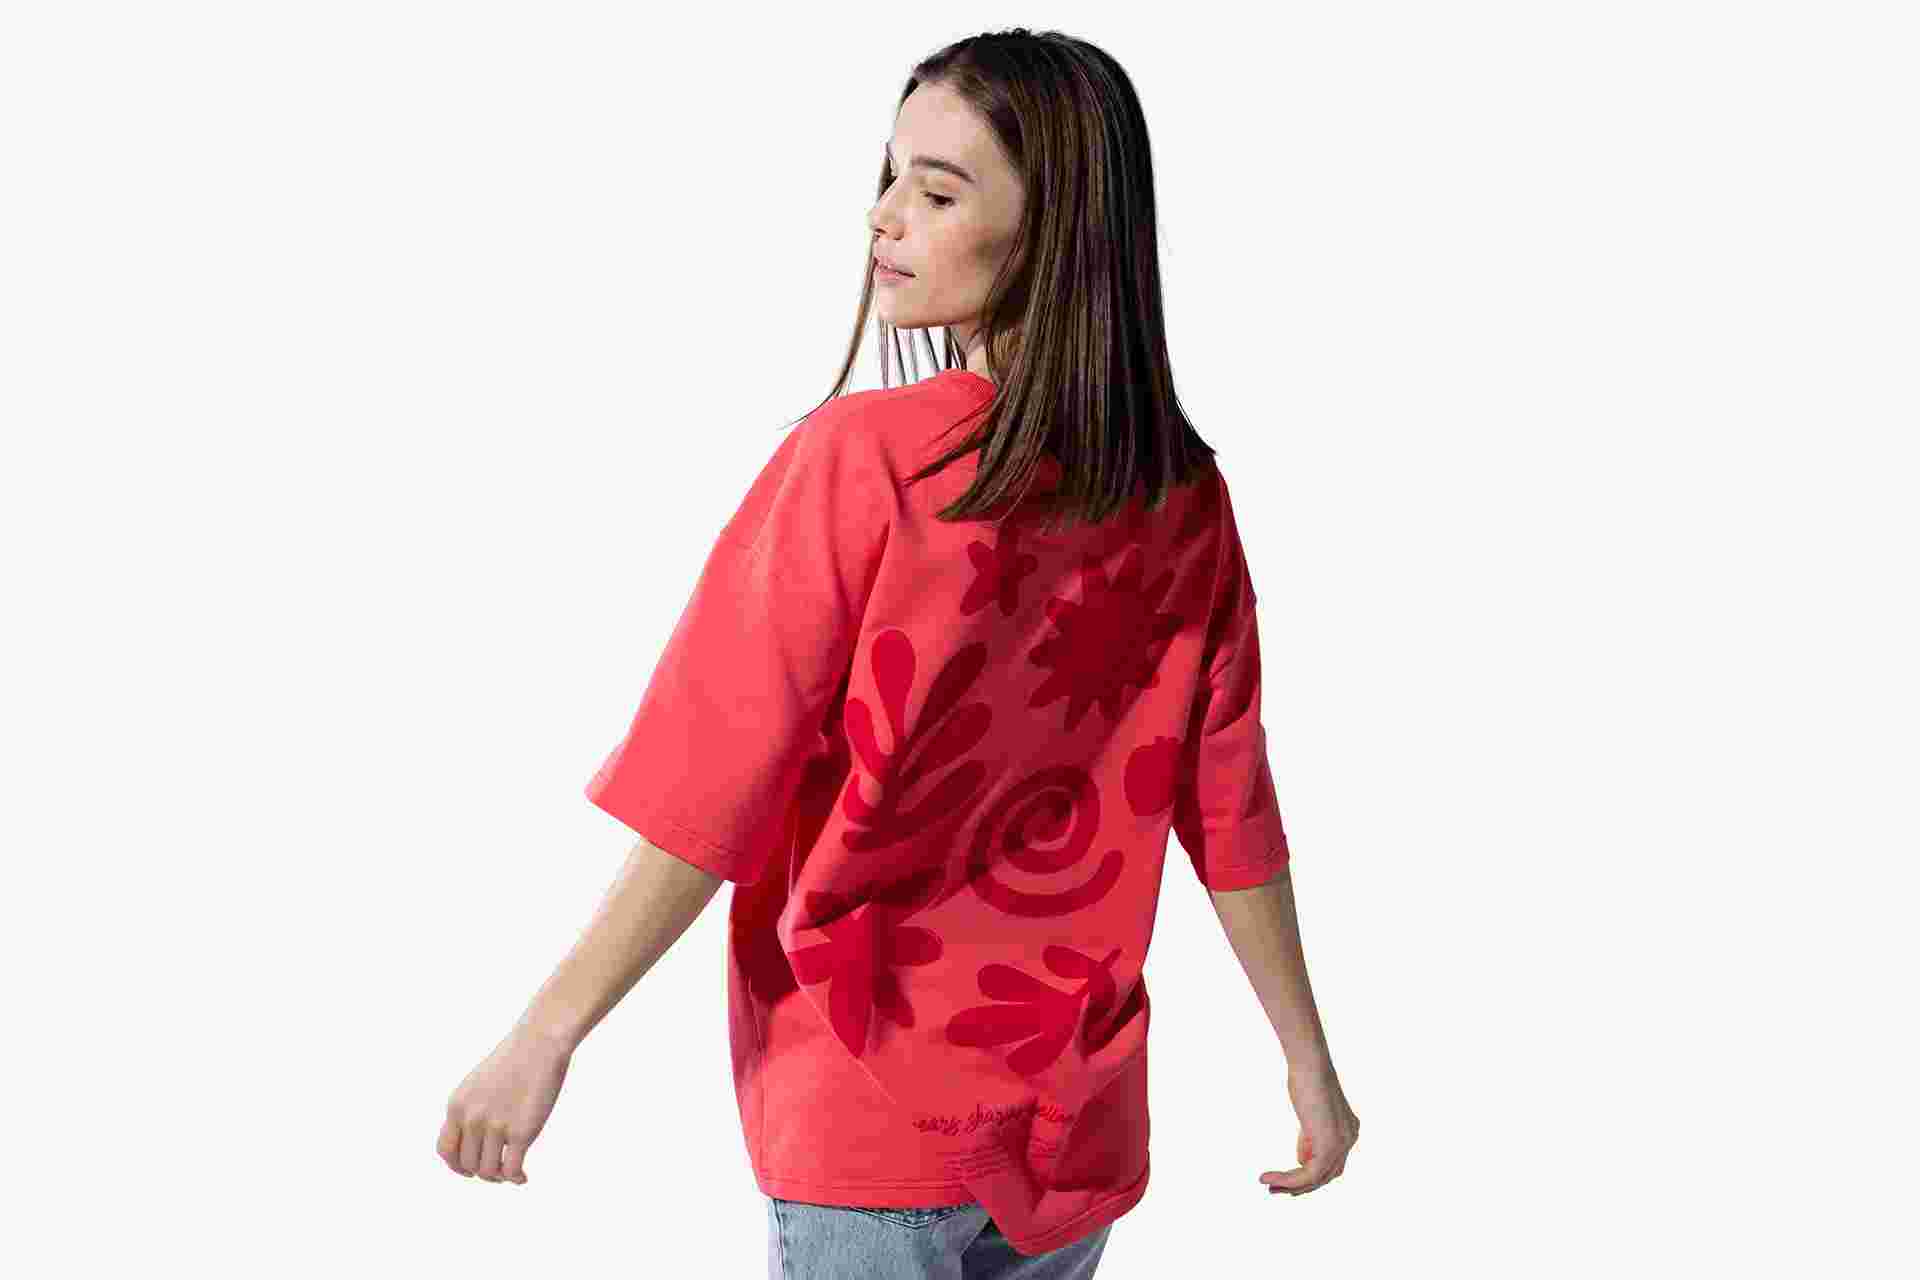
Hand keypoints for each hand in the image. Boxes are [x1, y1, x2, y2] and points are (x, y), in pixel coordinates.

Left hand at [438, 1025, 573, 1183]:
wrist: (540, 1043)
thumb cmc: (514, 1060)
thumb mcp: (479, 1084)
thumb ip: (471, 1110)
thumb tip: (473, 1142)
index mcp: (457, 1105)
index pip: (445, 1150)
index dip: (455, 1165)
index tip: (470, 1170)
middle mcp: (472, 1118)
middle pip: (467, 1164)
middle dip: (481, 1172)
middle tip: (498, 1170)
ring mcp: (496, 1126)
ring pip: (488, 1171)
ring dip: (499, 1177)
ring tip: (511, 1172)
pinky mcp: (521, 1132)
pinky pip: (511, 1169)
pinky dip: (515, 1178)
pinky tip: (523, 1176)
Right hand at [1261, 1059, 1357, 1195]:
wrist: (1309, 1064)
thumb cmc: (1305, 1077)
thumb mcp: (1309, 1112)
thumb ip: (1310, 1136)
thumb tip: (1301, 1161)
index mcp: (1349, 1129)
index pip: (1332, 1163)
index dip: (1310, 1175)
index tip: (1287, 1181)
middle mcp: (1350, 1138)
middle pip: (1327, 1175)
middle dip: (1301, 1186)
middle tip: (1276, 1190)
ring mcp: (1342, 1144)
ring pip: (1316, 1179)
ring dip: (1290, 1186)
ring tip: (1267, 1186)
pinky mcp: (1329, 1146)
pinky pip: (1307, 1174)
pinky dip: (1287, 1179)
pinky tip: (1269, 1178)